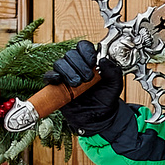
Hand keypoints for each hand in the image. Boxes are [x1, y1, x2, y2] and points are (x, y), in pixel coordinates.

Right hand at [5, 40, 123, 133]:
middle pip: (71, 54)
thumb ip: (113, 71)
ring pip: (60, 63)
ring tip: (78, 84)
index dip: (87, 52)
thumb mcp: (115, 85)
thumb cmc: (105, 99)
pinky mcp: (56, 85)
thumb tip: (103, 59)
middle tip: (88, 78)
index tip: (93, 62)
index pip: (83, 46)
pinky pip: (49, 75)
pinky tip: (60, 80)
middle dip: (80, 65)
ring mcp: (65, 74)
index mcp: (89, 61)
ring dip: (69, 72)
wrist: (97, 117)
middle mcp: (76, 65)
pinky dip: (53, 76)